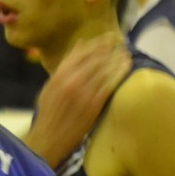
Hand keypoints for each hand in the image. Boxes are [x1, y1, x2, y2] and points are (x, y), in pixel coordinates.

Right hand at [25, 34, 131, 166]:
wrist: (48, 138)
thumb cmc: (48, 113)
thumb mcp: (50, 87)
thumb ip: (64, 66)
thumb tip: (79, 46)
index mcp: (59, 75)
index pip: (81, 53)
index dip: (96, 43)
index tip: (107, 37)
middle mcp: (71, 80)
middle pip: (95, 59)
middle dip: (109, 48)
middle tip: (121, 41)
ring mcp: (83, 92)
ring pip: (104, 70)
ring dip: (117, 59)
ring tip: (126, 53)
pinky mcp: (93, 105)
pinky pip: (109, 85)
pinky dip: (118, 74)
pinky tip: (126, 68)